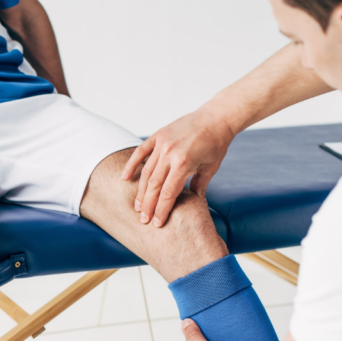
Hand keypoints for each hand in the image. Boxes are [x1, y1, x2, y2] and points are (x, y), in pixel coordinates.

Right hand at [121, 109, 233, 226]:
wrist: (216, 117)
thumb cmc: (216, 144)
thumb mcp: (210, 168)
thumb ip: (199, 186)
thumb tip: (196, 205)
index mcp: (185, 163)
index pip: (168, 193)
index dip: (162, 210)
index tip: (157, 223)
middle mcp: (170, 153)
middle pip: (154, 186)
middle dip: (148, 205)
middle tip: (144, 220)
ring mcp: (162, 143)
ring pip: (146, 172)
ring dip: (141, 191)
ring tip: (138, 206)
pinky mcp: (158, 135)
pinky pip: (140, 152)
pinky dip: (131, 165)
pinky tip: (124, 178)